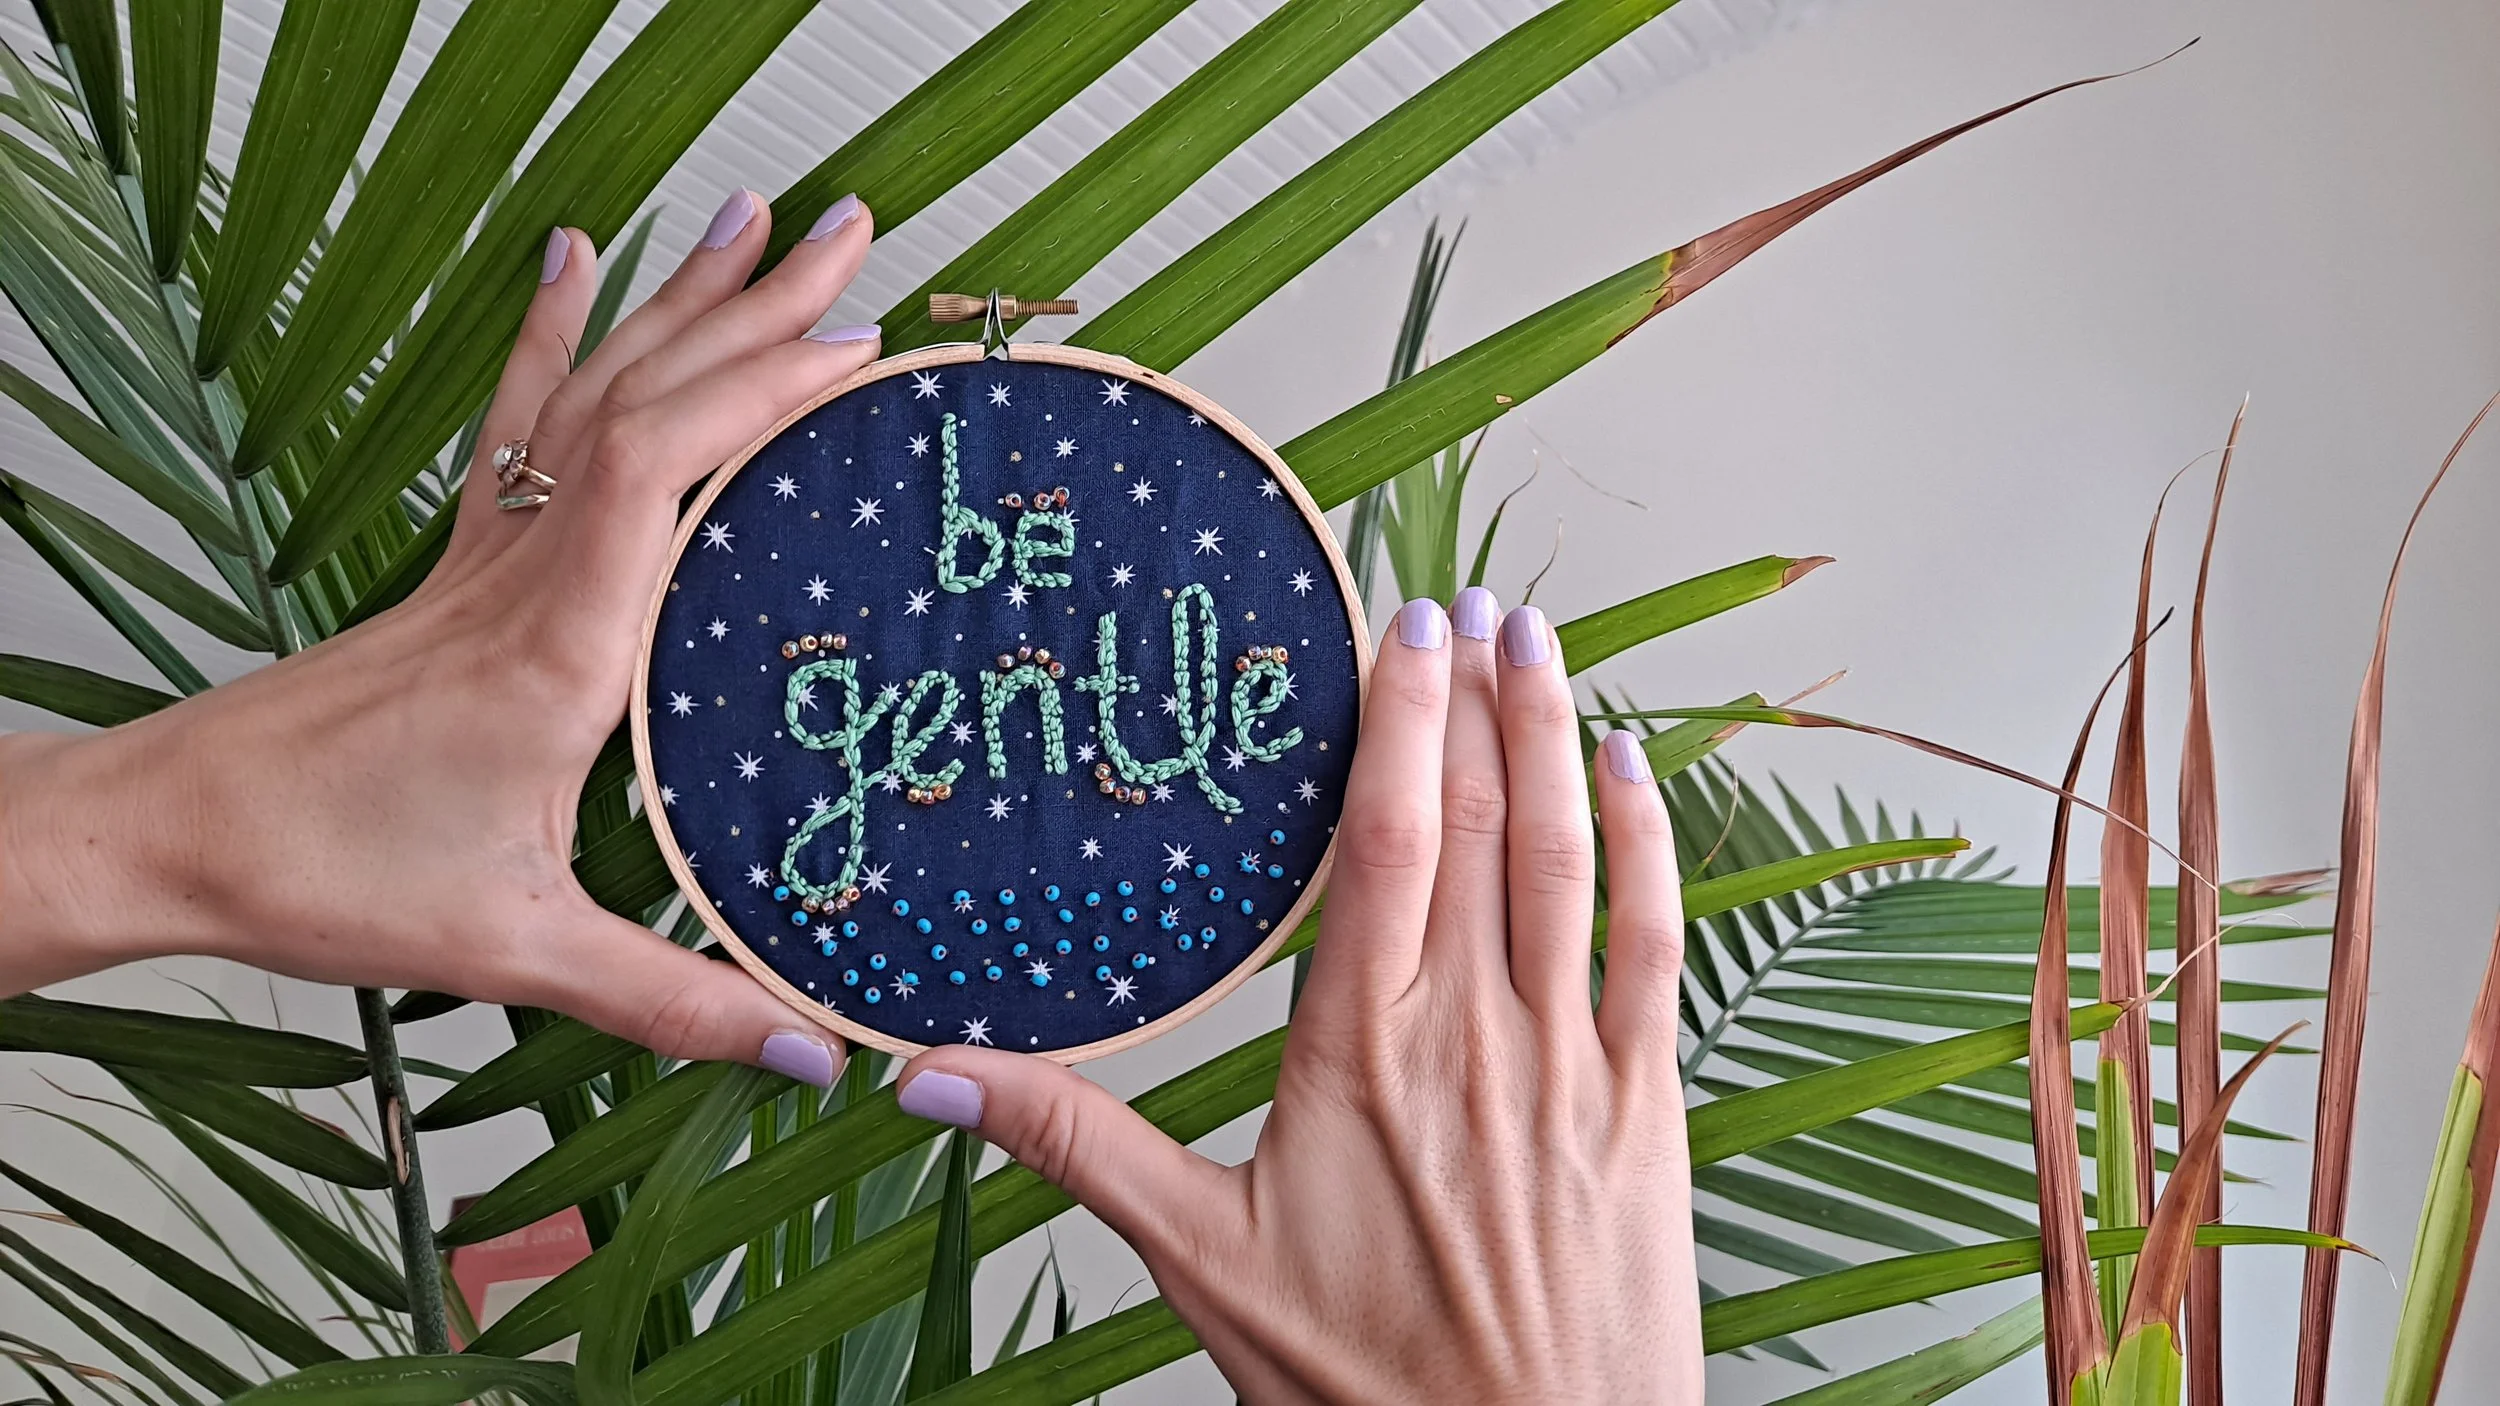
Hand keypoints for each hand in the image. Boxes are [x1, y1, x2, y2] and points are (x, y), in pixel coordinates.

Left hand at [0, 191, 885, 1086]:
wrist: (170, 828)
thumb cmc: (322, 875)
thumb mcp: (514, 949)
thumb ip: (670, 998)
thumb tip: (811, 1048)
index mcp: (557, 646)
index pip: (663, 466)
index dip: (758, 394)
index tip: (853, 354)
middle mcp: (525, 573)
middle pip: (648, 393)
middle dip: (759, 308)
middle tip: (851, 235)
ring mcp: (485, 556)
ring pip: (592, 391)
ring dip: (680, 299)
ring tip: (754, 220)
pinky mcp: (457, 566)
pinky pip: (518, 423)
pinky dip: (552, 334)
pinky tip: (573, 263)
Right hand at [892, 589, 1703, 1400]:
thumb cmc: (1363, 1381)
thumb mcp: (1198, 1259)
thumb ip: (1071, 1145)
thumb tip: (923, 1076)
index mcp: (1360, 1046)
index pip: (1389, 834)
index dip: (1399, 714)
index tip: (1403, 621)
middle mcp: (1475, 1029)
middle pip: (1484, 816)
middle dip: (1478, 694)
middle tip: (1473, 598)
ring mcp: (1572, 1060)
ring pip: (1573, 854)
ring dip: (1559, 732)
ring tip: (1542, 639)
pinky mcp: (1645, 1105)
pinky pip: (1655, 940)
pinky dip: (1651, 842)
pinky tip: (1637, 770)